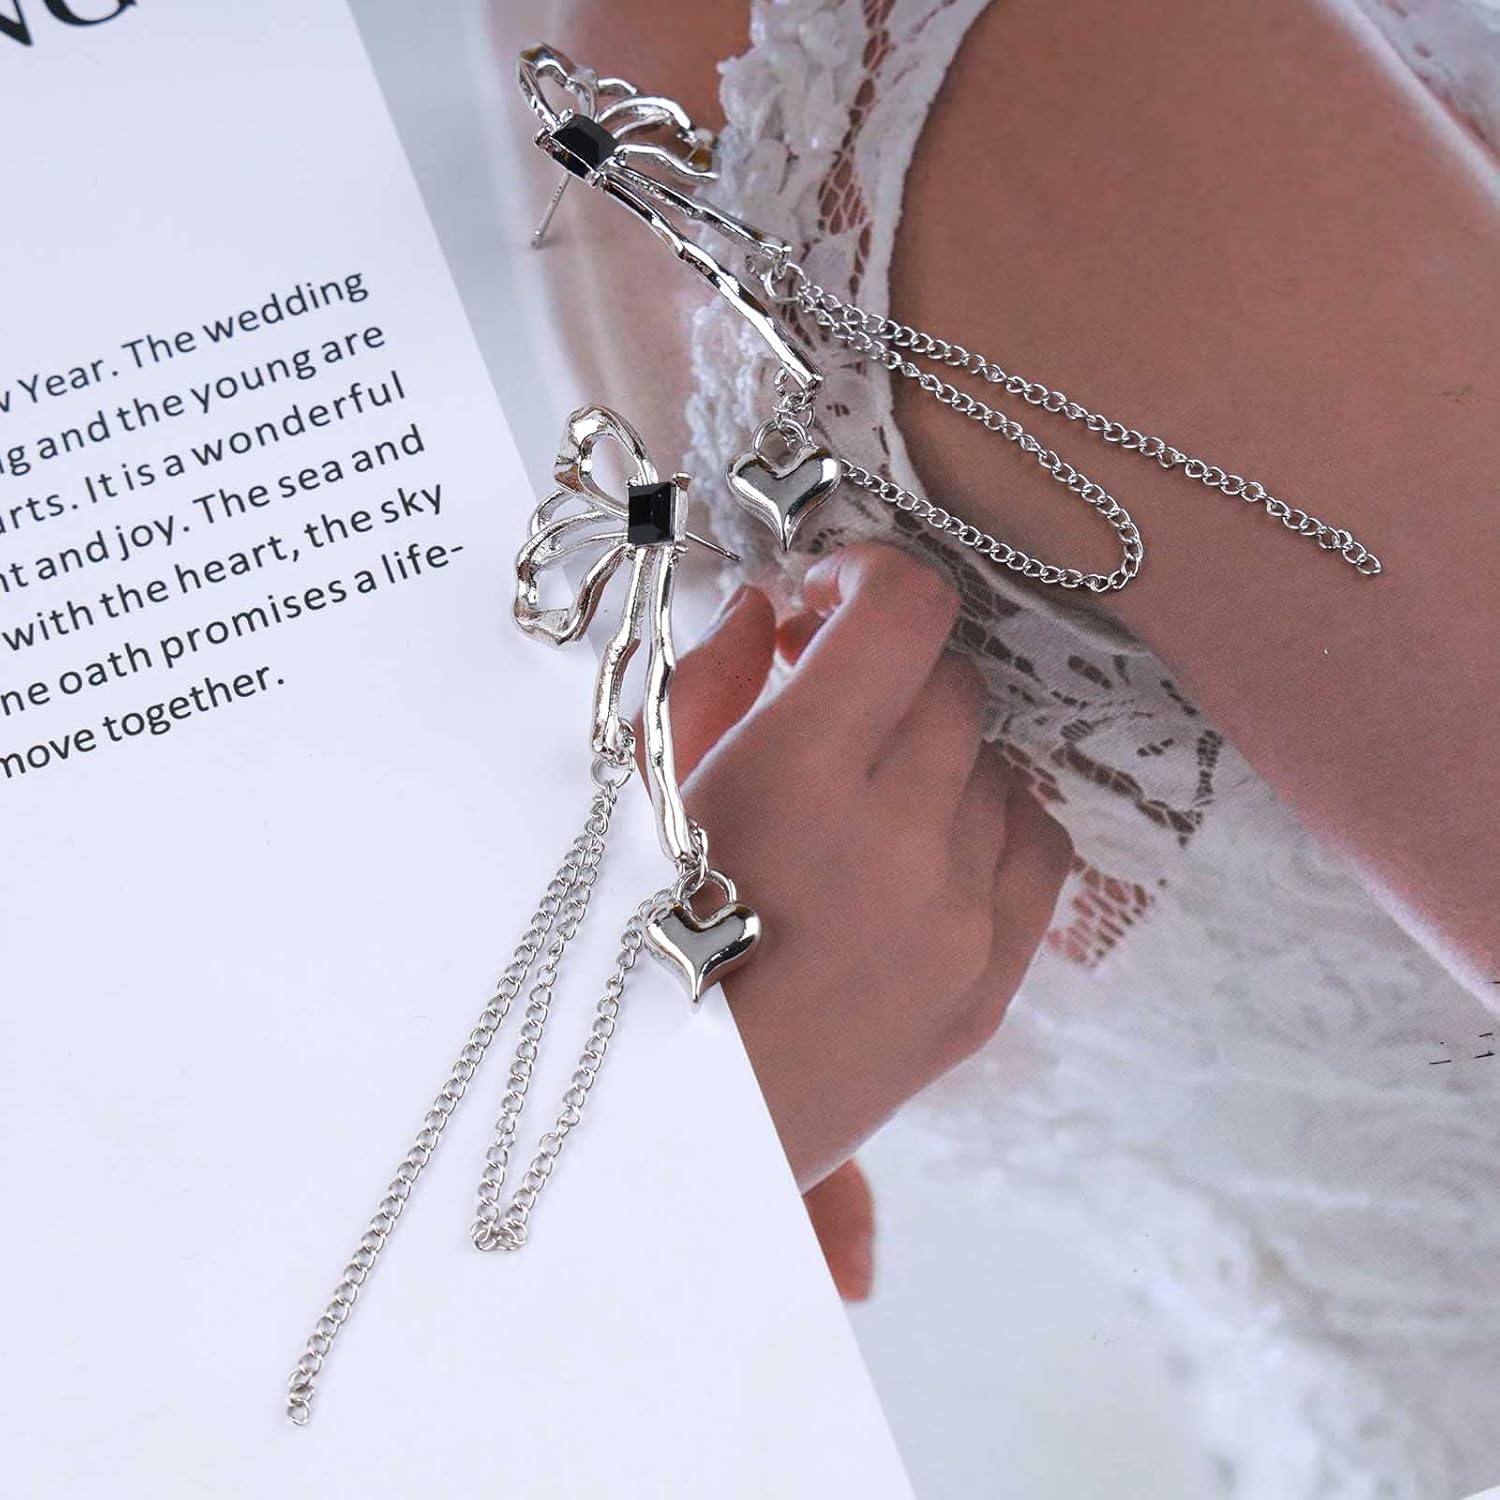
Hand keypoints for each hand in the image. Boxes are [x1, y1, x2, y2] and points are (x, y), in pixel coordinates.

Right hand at [665, 543, 1073, 1188]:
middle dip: (888, 673)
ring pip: (997, 763)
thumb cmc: (624, 960)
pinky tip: (932, 841)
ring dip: (934, 750)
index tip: (827, 596)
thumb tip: (767, 612)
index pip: (903, 613)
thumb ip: (704, 686)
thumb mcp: (634, 806)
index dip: (870, 575)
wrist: (676, 1133)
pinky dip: (993, 820)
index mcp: (800, 778)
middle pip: (951, 685)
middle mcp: (900, 837)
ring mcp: (959, 916)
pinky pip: (1039, 845)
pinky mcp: (990, 982)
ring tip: (866, 794)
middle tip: (827, 702)